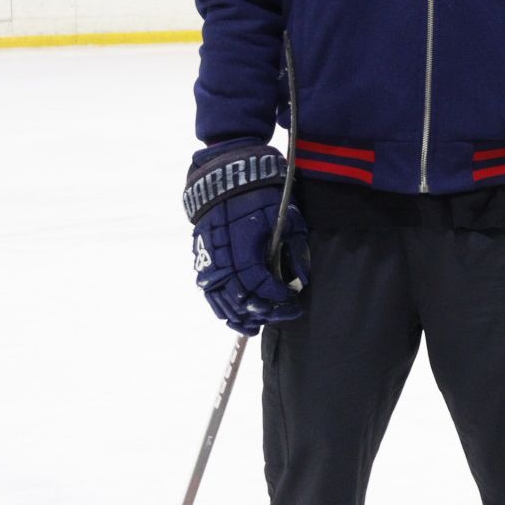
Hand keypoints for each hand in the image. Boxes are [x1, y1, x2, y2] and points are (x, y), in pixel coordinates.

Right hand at [184, 142, 307, 334]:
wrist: (224, 180)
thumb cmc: (259, 196)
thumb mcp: (286, 217)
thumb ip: (295, 249)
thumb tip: (302, 279)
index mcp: (245, 252)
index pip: (263, 288)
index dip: (279, 299)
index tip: (294, 302)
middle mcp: (223, 263)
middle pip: (243, 301)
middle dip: (264, 312)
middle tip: (282, 315)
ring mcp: (209, 264)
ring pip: (223, 303)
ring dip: (240, 317)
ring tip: (256, 325)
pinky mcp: (201, 262)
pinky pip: (210, 294)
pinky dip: (222, 308)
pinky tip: (234, 316)